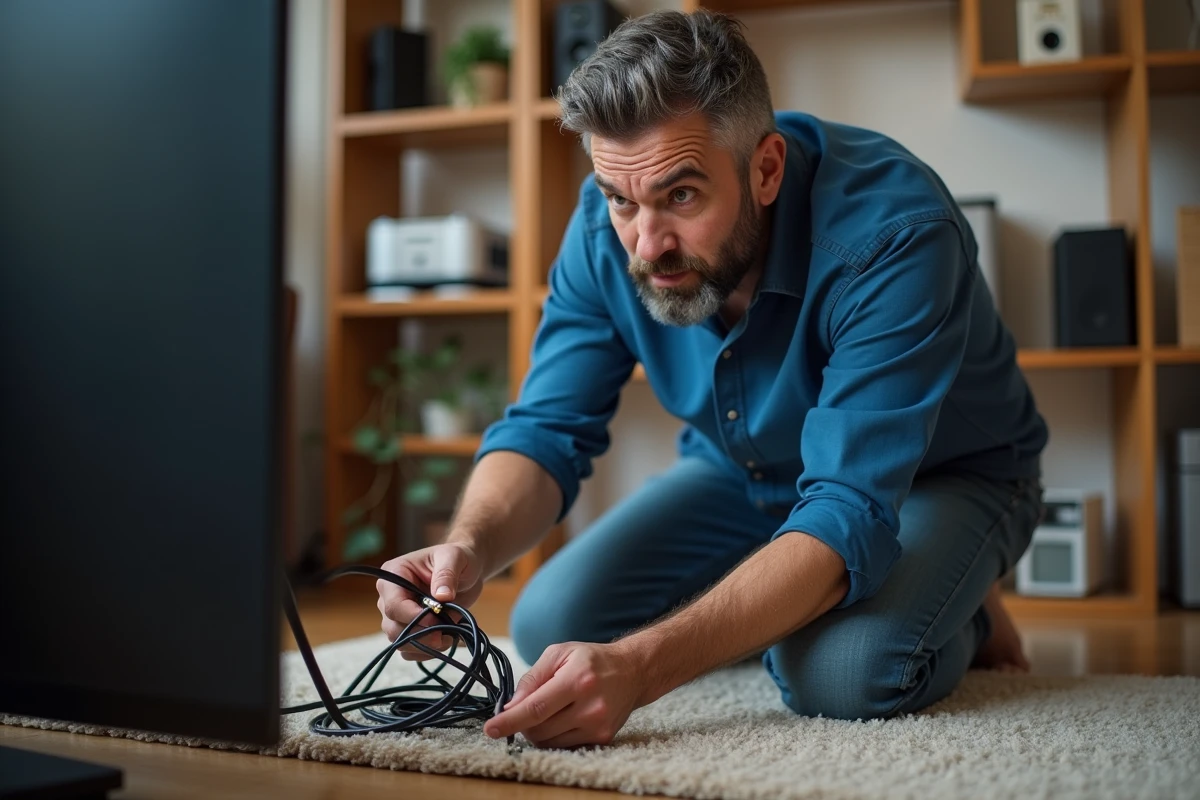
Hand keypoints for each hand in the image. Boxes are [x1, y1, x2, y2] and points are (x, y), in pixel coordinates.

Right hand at [376, 542, 483, 659]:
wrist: (466, 571)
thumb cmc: (457, 559)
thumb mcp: (454, 557)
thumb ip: (447, 574)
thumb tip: (442, 596)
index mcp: (393, 575)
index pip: (393, 605)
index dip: (413, 617)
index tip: (437, 619)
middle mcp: (389, 597)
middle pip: (392, 628)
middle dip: (420, 635)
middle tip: (445, 634)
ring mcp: (397, 615)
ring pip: (399, 642)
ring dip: (425, 645)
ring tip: (449, 635)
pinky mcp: (408, 628)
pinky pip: (409, 650)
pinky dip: (427, 651)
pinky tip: (445, 640)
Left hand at [484, 641, 645, 748]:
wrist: (633, 671)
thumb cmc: (592, 659)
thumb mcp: (560, 653)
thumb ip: (532, 678)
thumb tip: (510, 705)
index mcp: (577, 680)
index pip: (536, 708)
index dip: (509, 721)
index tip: (490, 729)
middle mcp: (590, 706)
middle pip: (539, 730)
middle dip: (523, 724)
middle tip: (525, 709)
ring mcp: (598, 725)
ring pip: (550, 742)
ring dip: (538, 731)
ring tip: (549, 710)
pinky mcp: (602, 738)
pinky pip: (564, 746)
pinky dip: (555, 736)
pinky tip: (563, 718)